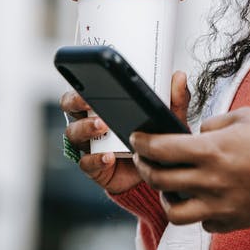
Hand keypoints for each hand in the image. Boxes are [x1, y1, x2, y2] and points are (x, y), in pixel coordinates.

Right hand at [60, 70, 190, 194]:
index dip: (79, 85)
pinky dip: (96, 160)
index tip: (89, 80)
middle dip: (76, 102)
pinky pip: (86, 163)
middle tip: (91, 101)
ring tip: (103, 125)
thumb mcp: (168, 116)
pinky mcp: (95, 168)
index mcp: (102, 105)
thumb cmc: (155, 137)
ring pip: (74, 134)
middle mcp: (90, 123)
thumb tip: (179, 77)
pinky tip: (109, 156)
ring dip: (86, 128)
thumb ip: (175, 98)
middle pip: (70, 108)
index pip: (80, 90)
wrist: (155, 172)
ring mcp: (90, 146)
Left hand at [130, 107, 249, 232]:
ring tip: (169, 185)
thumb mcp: (244, 116)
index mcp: (212, 151)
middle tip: (145, 158)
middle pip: (160, 180)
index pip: (162, 148)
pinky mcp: (231, 222)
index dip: (143, 142)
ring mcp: (220, 206)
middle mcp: (211, 181)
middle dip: (145, 166)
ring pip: (174, 212)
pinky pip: (202, 223)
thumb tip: (199, 133)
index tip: (136, 138)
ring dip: (166, 196)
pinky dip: (196, 212)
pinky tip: (202, 198)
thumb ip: (215, 125)